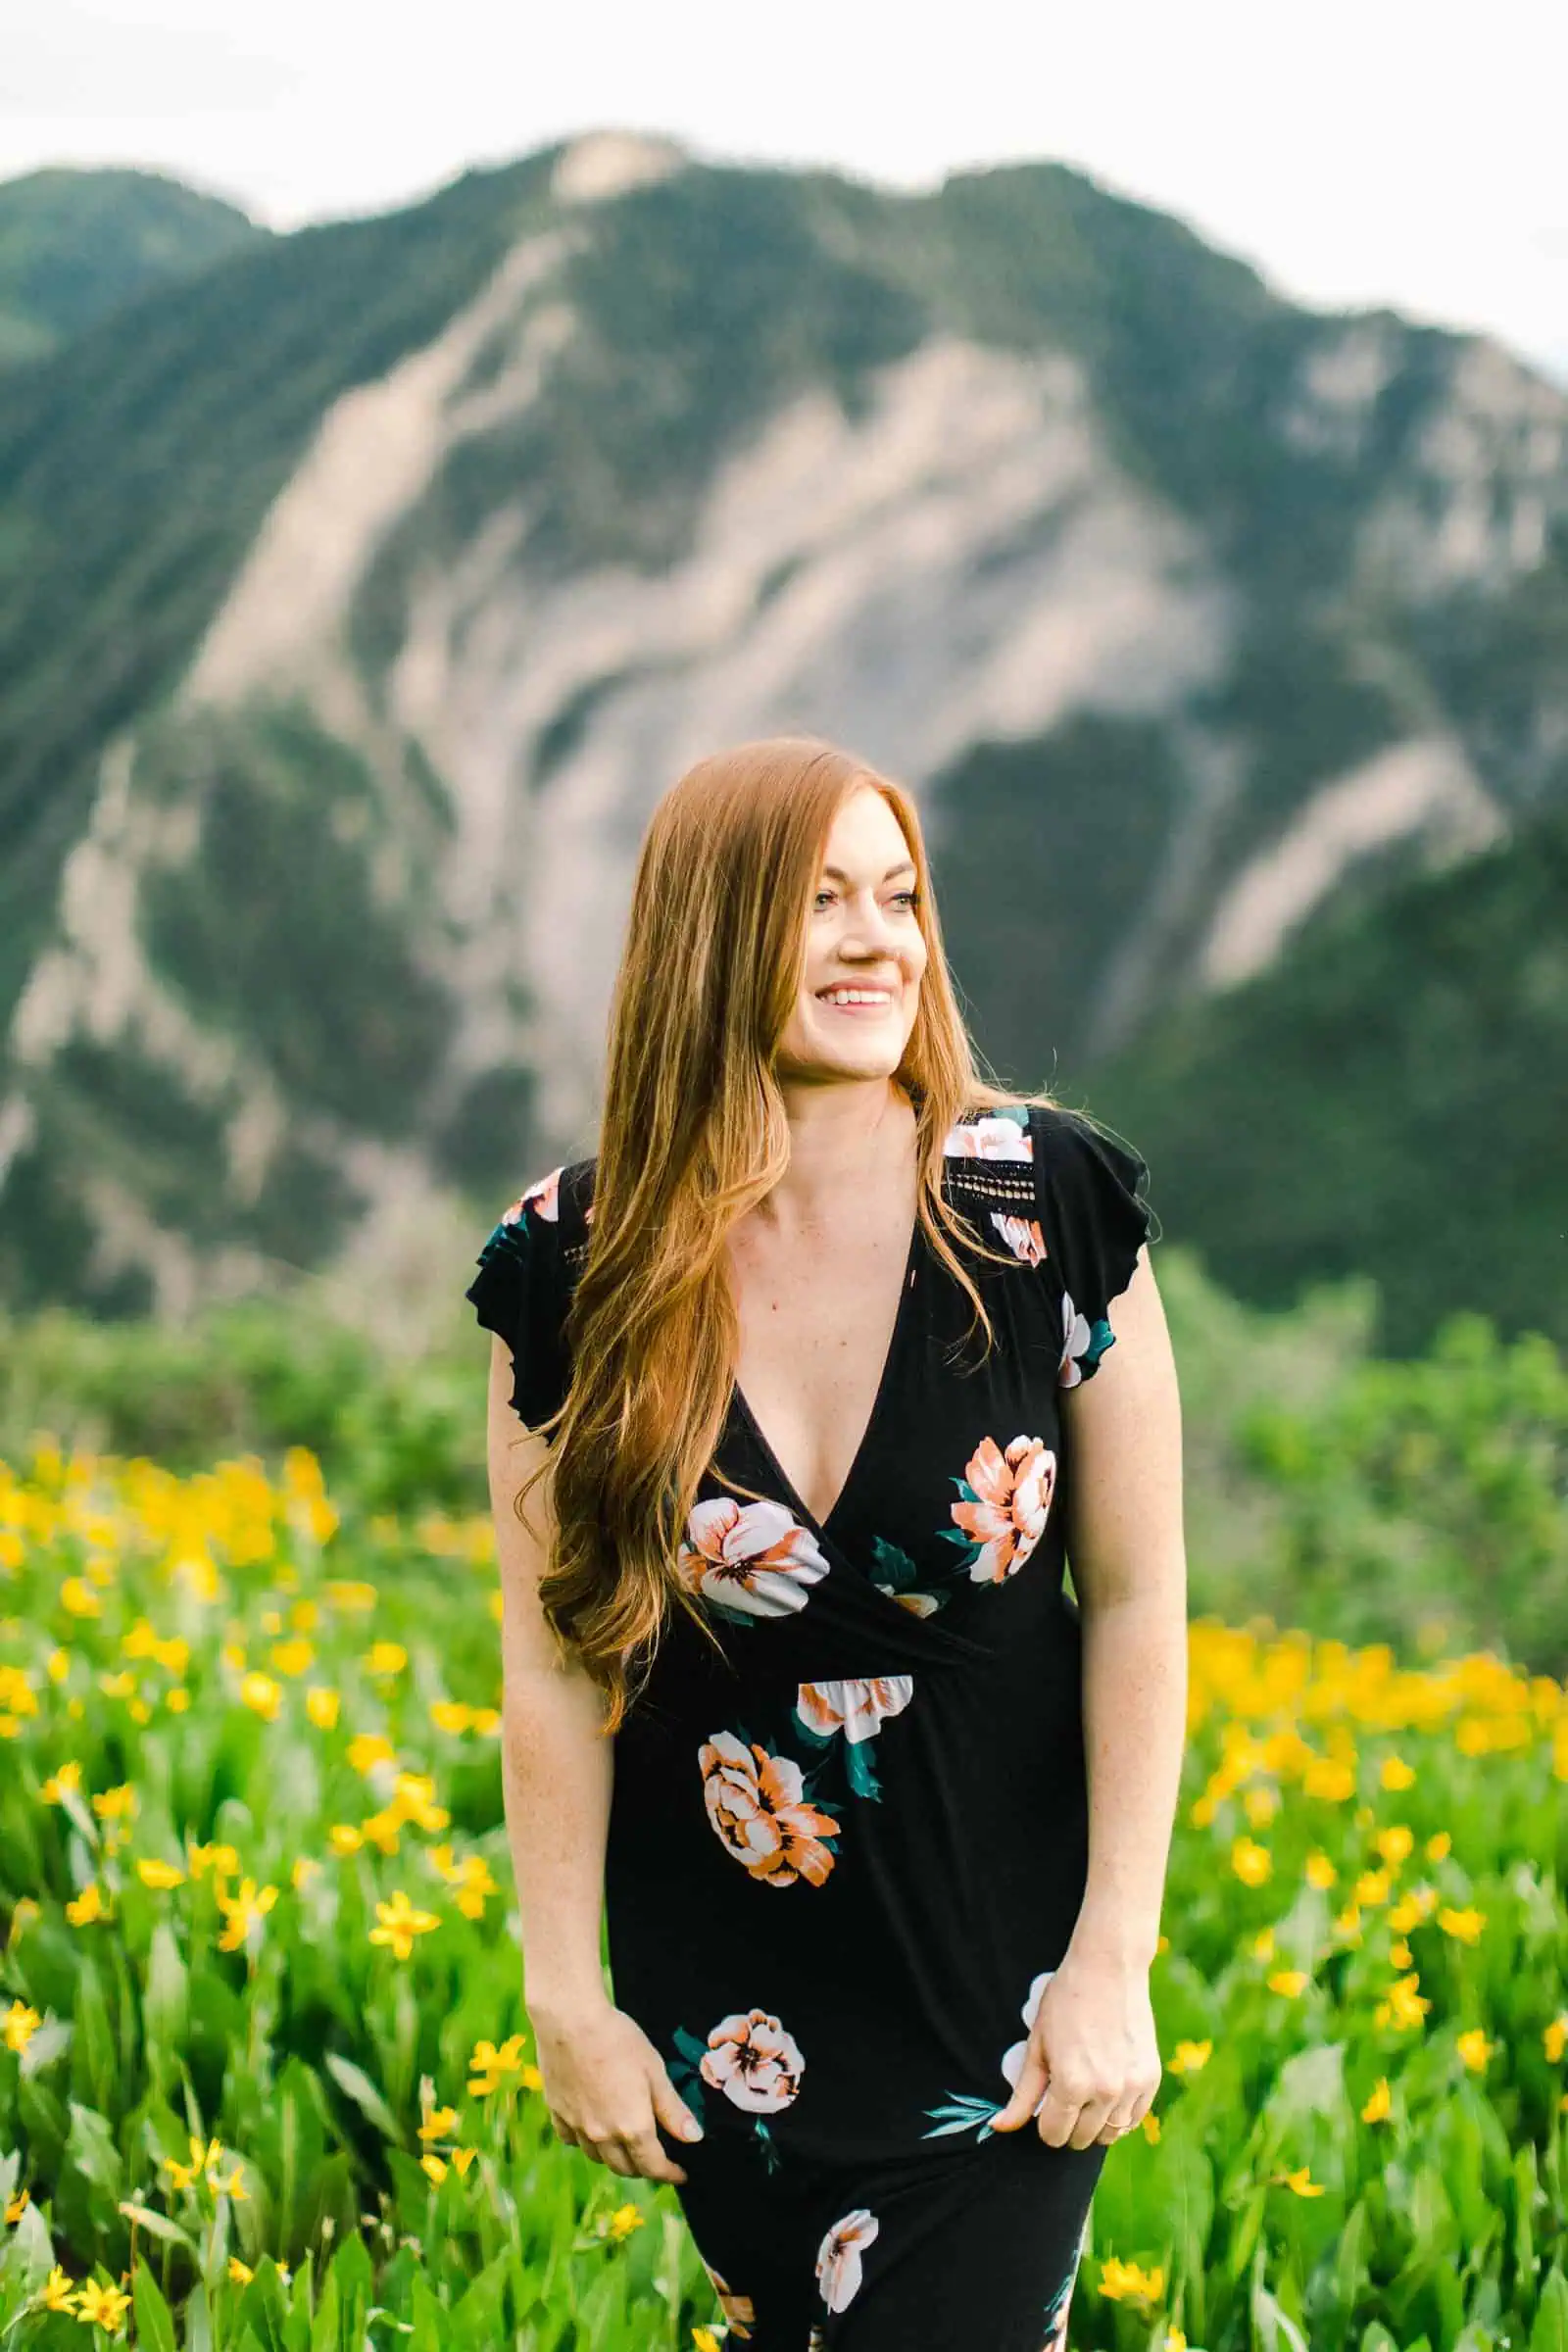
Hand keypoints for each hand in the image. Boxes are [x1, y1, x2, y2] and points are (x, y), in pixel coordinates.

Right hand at [530, 1996, 703, 2183]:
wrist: (570, 2021)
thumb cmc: (618, 2040)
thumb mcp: (655, 2071)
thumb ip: (673, 2109)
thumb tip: (694, 2137)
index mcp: (632, 2127)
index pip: (654, 2166)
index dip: (670, 2173)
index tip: (680, 2174)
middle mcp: (603, 2135)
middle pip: (625, 2168)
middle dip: (644, 2168)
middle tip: (656, 2158)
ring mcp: (577, 2126)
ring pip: (598, 2157)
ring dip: (615, 2157)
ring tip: (625, 2143)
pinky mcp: (557, 2112)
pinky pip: (573, 2140)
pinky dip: (585, 2141)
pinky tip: (591, 2127)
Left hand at [988, 1948, 1160, 2151]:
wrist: (1108, 1968)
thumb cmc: (1065, 2002)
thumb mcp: (1037, 2045)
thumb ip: (1022, 2093)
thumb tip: (999, 2127)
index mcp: (1070, 2084)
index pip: (1053, 2135)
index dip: (1044, 2123)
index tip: (1046, 2105)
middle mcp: (1104, 2092)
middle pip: (1081, 2139)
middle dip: (1068, 2125)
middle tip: (1065, 2096)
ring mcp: (1131, 2087)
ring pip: (1110, 2135)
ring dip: (1095, 2124)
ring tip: (1086, 2095)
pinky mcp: (1150, 2079)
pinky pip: (1134, 2119)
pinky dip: (1120, 2116)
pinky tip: (1108, 2094)